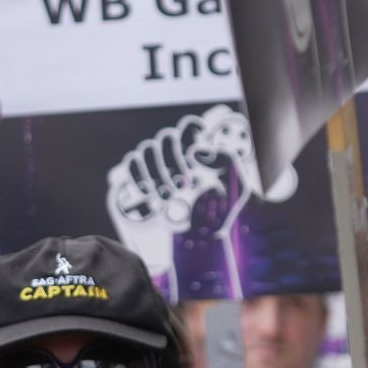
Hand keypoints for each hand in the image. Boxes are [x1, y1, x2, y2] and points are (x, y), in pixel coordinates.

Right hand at [104, 106, 298, 278]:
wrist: (203, 240)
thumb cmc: (222, 213)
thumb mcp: (237, 186)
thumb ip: (226, 160)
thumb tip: (196, 151)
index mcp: (200, 151)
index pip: (189, 127)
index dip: (189, 134)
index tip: (196, 159)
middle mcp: (177, 155)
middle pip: (165, 138)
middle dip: (173, 162)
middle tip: (185, 185)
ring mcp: (157, 167)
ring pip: (146, 150)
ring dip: (157, 173)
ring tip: (169, 196)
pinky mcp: (141, 181)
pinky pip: (130, 166)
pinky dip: (138, 178)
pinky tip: (152, 195)